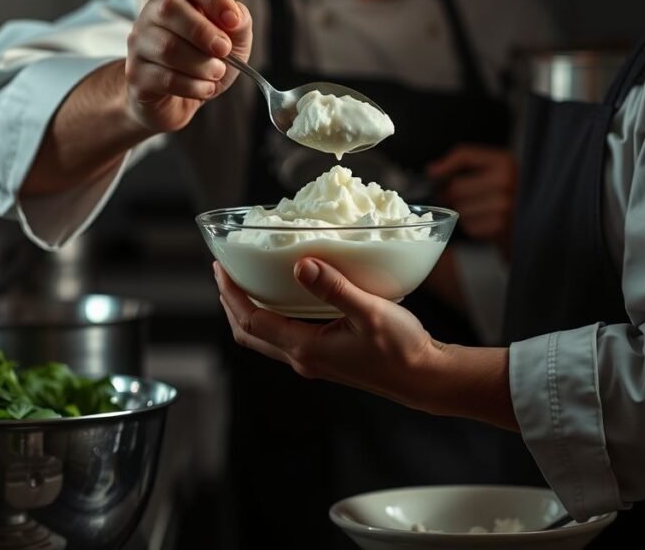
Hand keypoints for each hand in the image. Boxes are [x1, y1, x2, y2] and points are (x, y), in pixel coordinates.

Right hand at [125, 0, 251, 134]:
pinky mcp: (135, 74)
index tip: (233, 20)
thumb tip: (235, 16)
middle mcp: (154, 13)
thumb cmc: (207, 60)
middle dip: (204, 32)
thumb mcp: (234, 40)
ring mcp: (139, 43)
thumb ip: (239, 23)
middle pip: (171, 8)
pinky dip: (192, 86)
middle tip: (225, 51)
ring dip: (202, 64)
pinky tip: (205, 88)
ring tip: (217, 72)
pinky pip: (164, 78)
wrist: (180, 100)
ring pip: (168, 47)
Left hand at [213, 261, 518, 429]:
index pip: (252, 321)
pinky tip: (285, 297)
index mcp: (306, 348)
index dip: (231, 294)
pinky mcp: (326, 358)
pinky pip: (285, 337)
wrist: (424, 378)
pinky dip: (272, 316)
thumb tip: (300, 266)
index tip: (220, 267)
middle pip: (250, 333)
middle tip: (223, 271)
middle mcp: (303, 358)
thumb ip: (334, 288)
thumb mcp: (369, 311)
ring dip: (249, 310)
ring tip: (245, 281)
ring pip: (265, 337)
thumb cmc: (401, 348)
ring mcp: (314, 361)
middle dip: (231, 302)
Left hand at [427, 145, 518, 248]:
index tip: (432, 174)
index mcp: (504, 161)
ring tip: (476, 211)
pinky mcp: (501, 227)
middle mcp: (506, 180)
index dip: (444, 165)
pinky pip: (470, 226)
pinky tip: (484, 223)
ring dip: (462, 213)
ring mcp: (505, 204)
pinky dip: (472, 227)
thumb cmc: (508, 194)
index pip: (464, 154)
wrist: (536, 224)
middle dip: (449, 196)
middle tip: (454, 198)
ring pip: (461, 209)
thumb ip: (463, 161)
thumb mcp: (494, 170)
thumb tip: (432, 171)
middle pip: (456, 187)